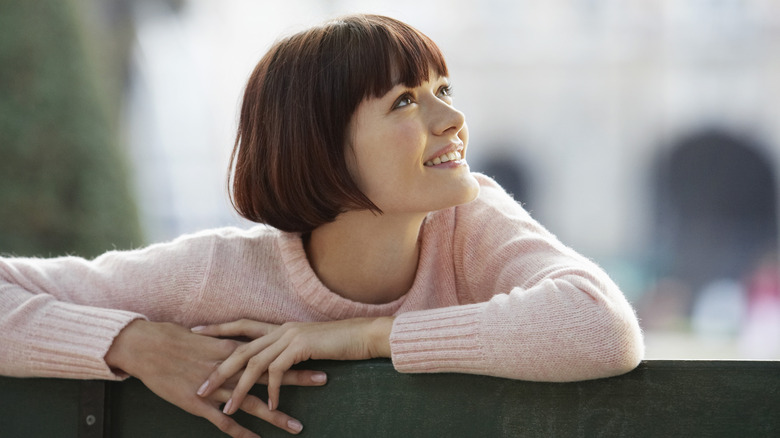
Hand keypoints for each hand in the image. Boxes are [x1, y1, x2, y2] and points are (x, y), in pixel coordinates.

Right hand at [105, 320, 326, 436]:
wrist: (146, 346)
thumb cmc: (174, 338)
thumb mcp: (206, 337)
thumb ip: (226, 344)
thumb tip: (241, 346)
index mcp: (233, 349)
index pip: (271, 353)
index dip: (293, 355)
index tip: (317, 354)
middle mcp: (230, 368)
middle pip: (271, 375)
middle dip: (298, 378)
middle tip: (324, 379)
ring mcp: (216, 388)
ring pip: (252, 404)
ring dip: (276, 415)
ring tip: (298, 426)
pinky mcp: (199, 404)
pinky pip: (225, 422)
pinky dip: (241, 433)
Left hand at [195, 317, 393, 416]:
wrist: (363, 335)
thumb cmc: (339, 341)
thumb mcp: (308, 344)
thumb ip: (288, 349)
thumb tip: (275, 362)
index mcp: (279, 326)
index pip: (241, 325)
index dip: (218, 328)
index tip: (195, 332)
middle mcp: (280, 329)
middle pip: (239, 348)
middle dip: (218, 370)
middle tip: (200, 387)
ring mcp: (289, 337)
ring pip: (254, 364)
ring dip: (240, 389)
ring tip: (229, 409)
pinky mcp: (300, 347)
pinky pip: (278, 372)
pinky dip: (273, 391)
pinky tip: (272, 407)